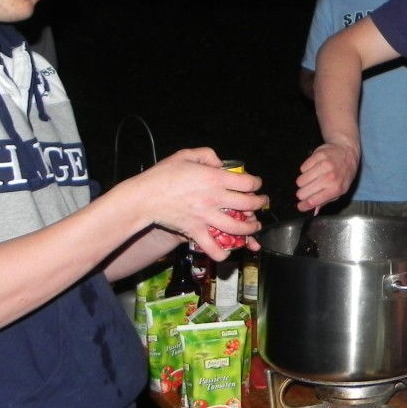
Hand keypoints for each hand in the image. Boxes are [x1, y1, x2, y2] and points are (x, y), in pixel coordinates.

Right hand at [115, 148, 266, 258]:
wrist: (144, 197)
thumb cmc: (163, 174)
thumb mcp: (186, 155)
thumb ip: (207, 155)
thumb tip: (220, 163)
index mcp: (215, 178)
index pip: (248, 182)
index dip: (257, 183)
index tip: (256, 184)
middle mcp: (215, 198)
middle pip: (249, 204)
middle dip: (260, 204)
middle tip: (262, 203)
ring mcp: (206, 217)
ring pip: (238, 227)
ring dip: (251, 228)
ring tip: (254, 227)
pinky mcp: (195, 231)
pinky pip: (213, 247)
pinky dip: (222, 252)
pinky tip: (227, 251)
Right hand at [295, 139, 358, 211]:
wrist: (347, 152)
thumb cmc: (344, 173)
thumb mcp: (340, 190)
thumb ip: (326, 201)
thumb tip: (314, 211)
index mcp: (335, 189)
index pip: (313, 201)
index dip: (303, 206)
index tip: (300, 206)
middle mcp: (329, 178)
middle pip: (302, 192)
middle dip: (303, 193)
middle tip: (308, 190)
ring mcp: (323, 166)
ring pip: (300, 181)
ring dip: (303, 182)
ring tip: (312, 179)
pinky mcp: (318, 156)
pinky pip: (302, 168)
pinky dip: (305, 170)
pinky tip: (313, 169)